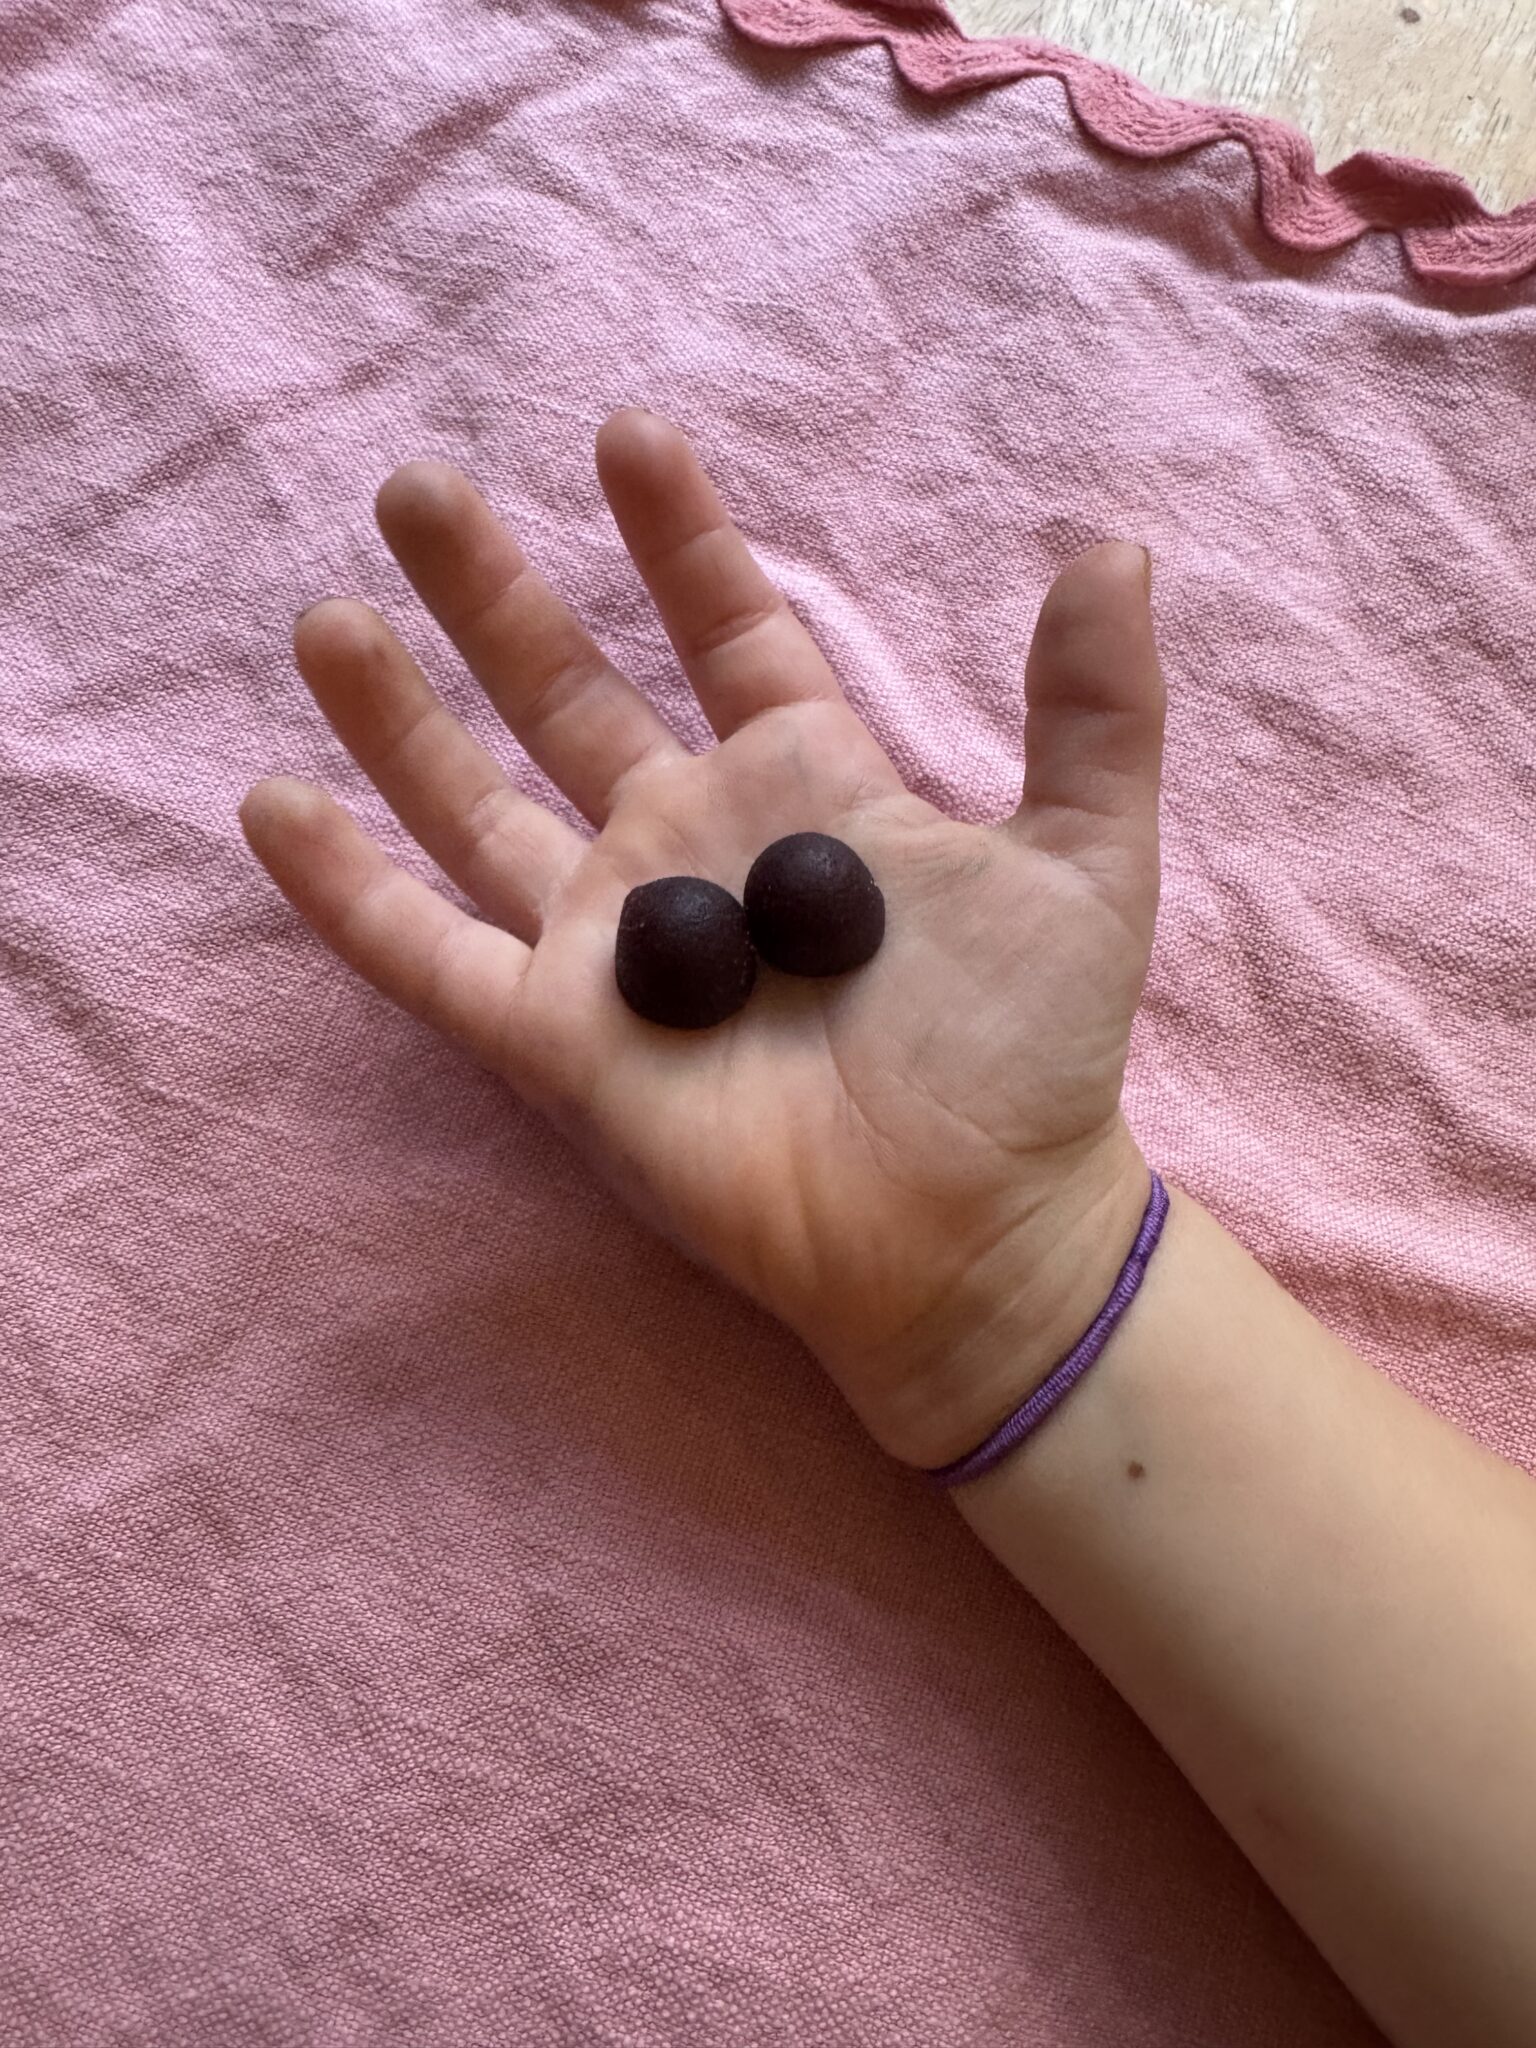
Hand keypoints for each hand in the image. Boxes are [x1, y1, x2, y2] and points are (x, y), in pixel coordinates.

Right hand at [241, 411, 1164, 1465]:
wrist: (974, 1231)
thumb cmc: (1029, 1058)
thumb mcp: (1088, 865)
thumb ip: (1096, 710)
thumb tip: (1114, 546)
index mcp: (804, 789)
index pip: (727, 632)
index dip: (679, 537)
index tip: (627, 433)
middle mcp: (688, 847)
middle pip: (567, 695)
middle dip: (495, 593)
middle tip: (421, 483)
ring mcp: (611, 943)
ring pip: (475, 804)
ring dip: (400, 714)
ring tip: (330, 612)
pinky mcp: (556, 1041)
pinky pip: (428, 955)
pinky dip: (347, 890)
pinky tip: (272, 802)